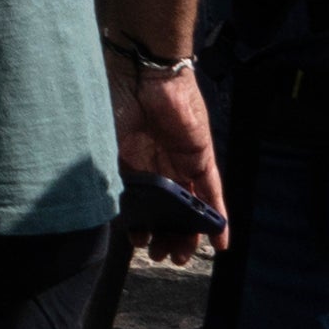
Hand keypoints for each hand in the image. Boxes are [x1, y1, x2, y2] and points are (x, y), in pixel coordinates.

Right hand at [113, 54, 225, 261]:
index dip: (141, 225)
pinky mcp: (201, 159)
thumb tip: (113, 207)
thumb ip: (114, 174)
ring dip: (188, 234)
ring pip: (190, 208)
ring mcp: (182, 163)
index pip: (142, 202)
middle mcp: (159, 166)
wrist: (145, 71)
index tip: (137, 241)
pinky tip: (220, 244)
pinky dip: (217, 219)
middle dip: (166, 236)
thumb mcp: (108, 144)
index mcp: (133, 162)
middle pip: (168, 210)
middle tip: (162, 256)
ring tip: (182, 256)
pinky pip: (213, 194)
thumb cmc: (117, 101)